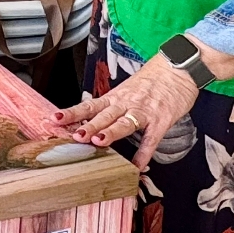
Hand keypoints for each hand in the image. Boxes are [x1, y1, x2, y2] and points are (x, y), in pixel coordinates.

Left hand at [55, 53, 198, 169]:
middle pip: (104, 115)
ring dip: (111, 133)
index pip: (89, 105)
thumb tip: (92, 123)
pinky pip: (151, 138)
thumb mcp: (126, 90)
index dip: (73, 113)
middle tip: (76, 136)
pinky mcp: (161, 119)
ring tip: (99, 142)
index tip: (56, 119)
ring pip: (125, 123)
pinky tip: (138, 165)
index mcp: (115, 97)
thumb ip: (111, 107)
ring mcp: (144, 111)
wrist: (177, 68)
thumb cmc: (151, 80)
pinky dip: (145, 152)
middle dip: (89, 126)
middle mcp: (126, 103)